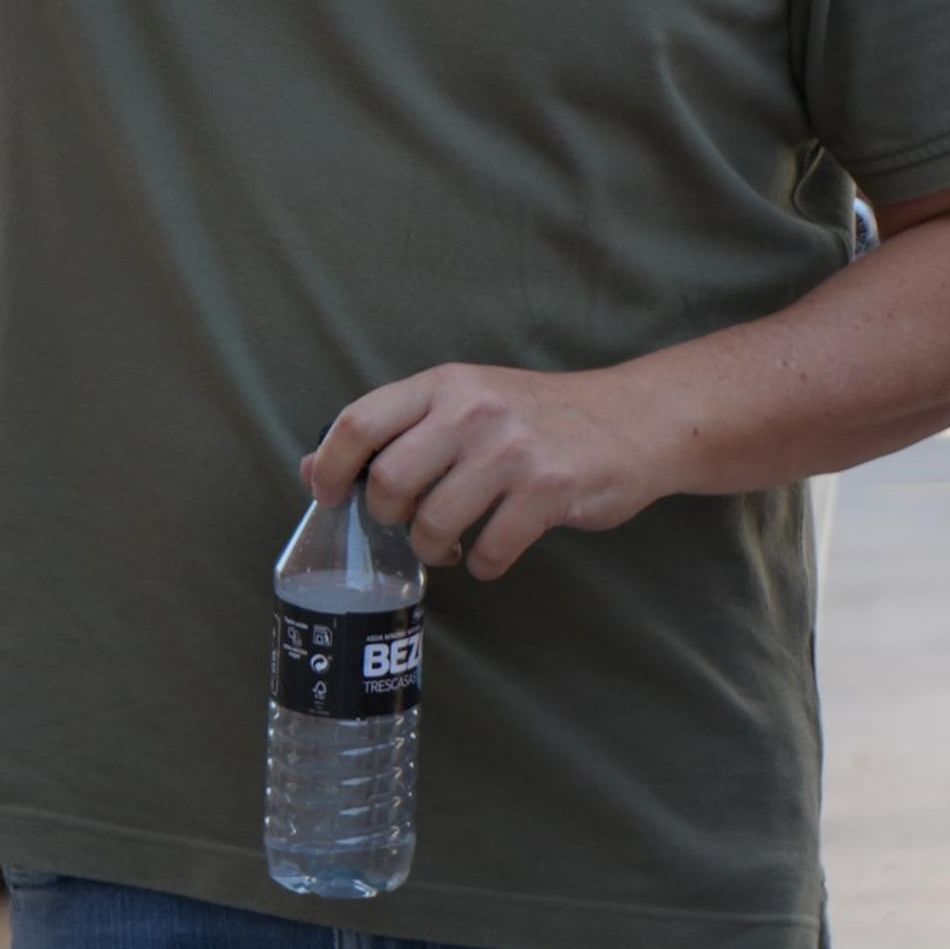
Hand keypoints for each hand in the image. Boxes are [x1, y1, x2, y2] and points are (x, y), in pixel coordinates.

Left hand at [306, 364, 684, 581]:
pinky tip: (494, 549)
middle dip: (392, 518)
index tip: (332, 496)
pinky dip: (484, 564)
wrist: (634, 419)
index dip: (332, 468)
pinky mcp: (548, 492)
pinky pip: (489, 552)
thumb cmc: (540, 416)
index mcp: (447, 384)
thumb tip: (315, 467)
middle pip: (389, 483)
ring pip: (433, 525)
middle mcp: (474, 411)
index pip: (359, 422)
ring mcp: (512, 452)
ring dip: (437, 548)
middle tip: (413, 519)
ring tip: (455, 540)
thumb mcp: (466, 402)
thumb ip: (398, 430)